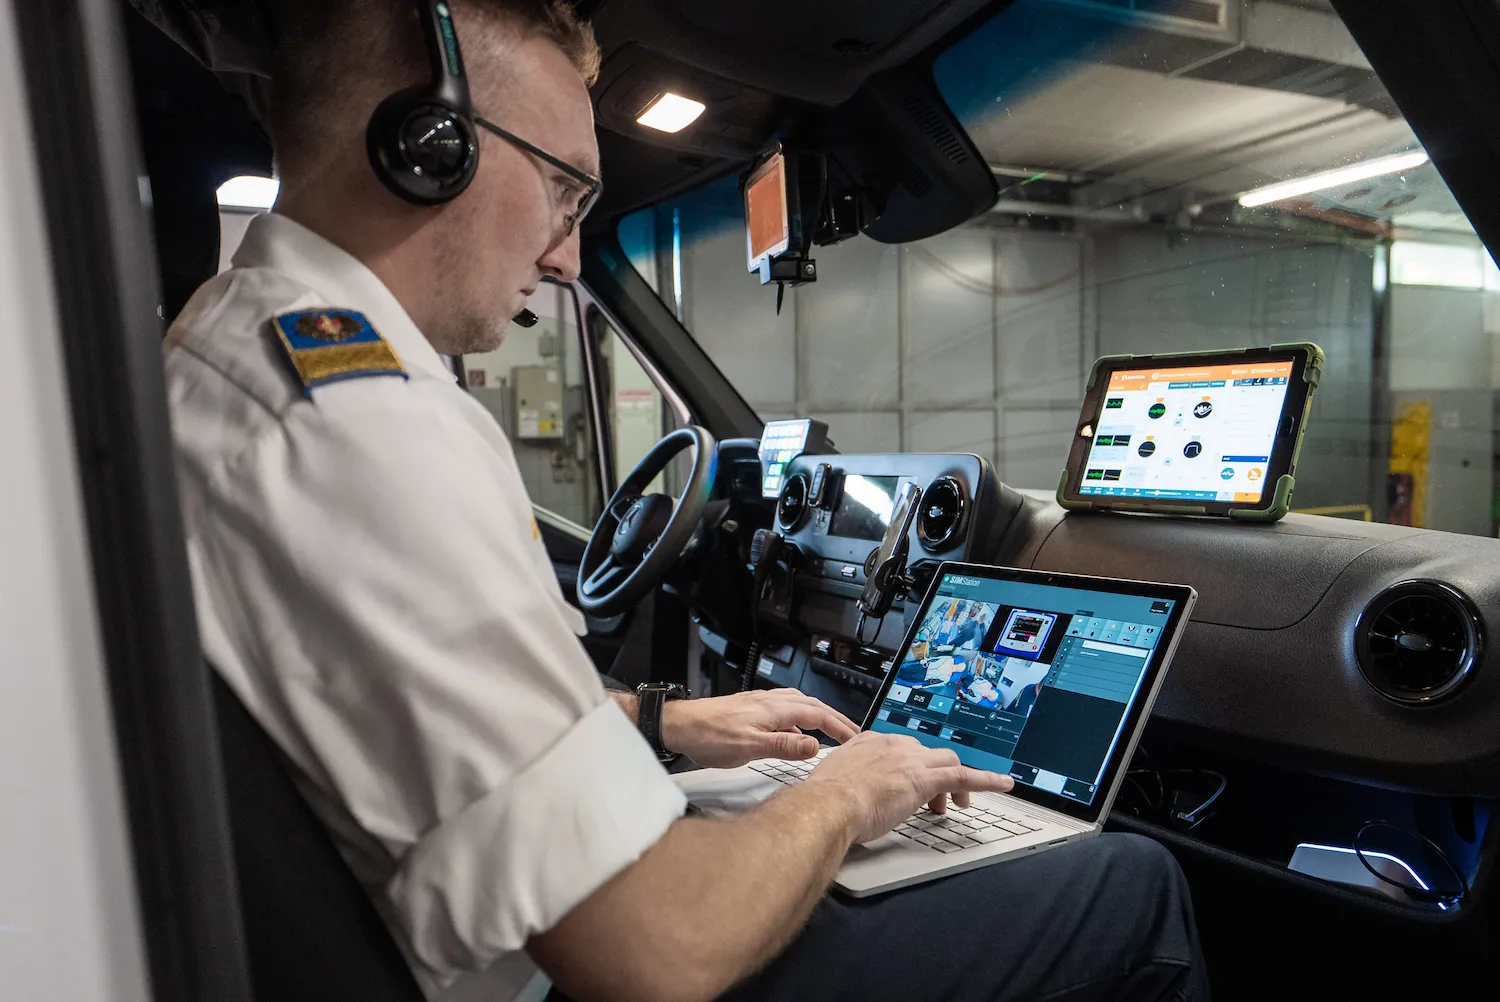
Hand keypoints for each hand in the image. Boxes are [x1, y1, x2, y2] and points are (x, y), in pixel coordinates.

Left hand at [660, 689, 859, 768]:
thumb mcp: (749, 747)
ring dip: (818, 716)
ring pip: (799, 705)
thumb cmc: (710, 735)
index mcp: (775, 709)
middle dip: (834, 719)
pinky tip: (794, 732)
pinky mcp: (750, 710)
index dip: (839, 727)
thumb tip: (815, 746)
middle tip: (851, 734)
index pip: (817, 715)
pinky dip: (799, 718)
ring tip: (829, 730)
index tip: (855, 739)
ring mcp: (760, 704)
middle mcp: (771, 701)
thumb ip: (783, 746)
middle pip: (812, 706)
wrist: (680, 725)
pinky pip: (784, 709)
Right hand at [802, 731, 1013, 843]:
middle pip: (928, 754)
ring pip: (948, 762)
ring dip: (957, 784)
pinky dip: (987, 780)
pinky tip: (1003, 784)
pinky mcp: (925, 779)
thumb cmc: (824, 801)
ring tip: (957, 805)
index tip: (909, 784)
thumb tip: (841, 796)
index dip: (910, 769)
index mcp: (869, 743)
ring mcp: (910, 759)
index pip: (901, 750)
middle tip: (931, 802)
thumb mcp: (833, 783)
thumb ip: (844, 782)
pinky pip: (964, 776)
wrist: (828, 805)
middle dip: (934, 777)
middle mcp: (892, 745)